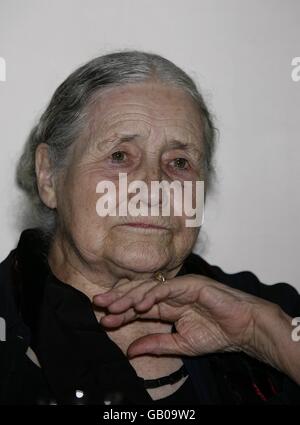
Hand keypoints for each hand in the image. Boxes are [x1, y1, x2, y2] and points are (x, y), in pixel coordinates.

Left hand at [93, 274, 299, 384]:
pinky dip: (152, 295)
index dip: (121, 313)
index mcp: (168, 307)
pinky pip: (167, 288)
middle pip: (138, 294)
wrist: (244, 329)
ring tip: (112, 306)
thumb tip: (131, 350)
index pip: (139, 307)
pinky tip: (139, 304)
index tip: (103, 319)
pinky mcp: (191, 283)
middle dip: (118, 299)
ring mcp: (180, 287)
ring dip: (129, 296)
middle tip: (98, 305)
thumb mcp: (181, 344)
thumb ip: (156, 344)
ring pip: (148, 288)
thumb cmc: (217, 334)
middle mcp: (171, 294)